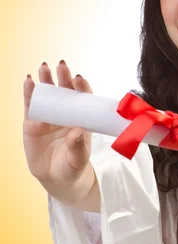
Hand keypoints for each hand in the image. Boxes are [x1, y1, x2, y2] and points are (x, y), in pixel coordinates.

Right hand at [23, 60, 97, 209]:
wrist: (56, 178)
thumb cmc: (73, 166)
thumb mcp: (78, 158)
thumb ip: (77, 145)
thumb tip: (77, 130)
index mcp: (81, 118)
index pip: (82, 98)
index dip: (81, 87)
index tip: (79, 78)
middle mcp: (66, 114)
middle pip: (65, 91)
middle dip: (63, 77)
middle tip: (61, 66)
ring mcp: (49, 117)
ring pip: (48, 95)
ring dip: (46, 80)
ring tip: (44, 67)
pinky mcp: (33, 122)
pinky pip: (31, 105)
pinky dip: (29, 92)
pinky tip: (29, 81)